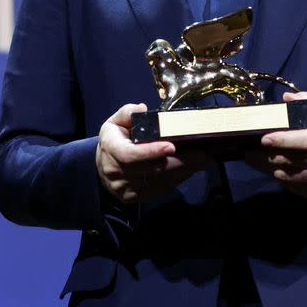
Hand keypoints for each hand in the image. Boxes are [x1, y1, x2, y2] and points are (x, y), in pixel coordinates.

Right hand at [96, 103, 211, 202]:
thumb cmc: (115, 138)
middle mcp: (115, 172)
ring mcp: (125, 188)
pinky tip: (191, 169)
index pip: (129, 155)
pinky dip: (177, 179)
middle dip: (179, 162)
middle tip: (202, 154)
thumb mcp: (116, 121)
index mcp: (111, 149)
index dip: (150, 152)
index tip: (171, 146)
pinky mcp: (135, 197)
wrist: (103, 164)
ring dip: (183, 171)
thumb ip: (127, 113)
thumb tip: (142, 109)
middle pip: (150, 170)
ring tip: (203, 160)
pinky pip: (159, 190)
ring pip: (158, 182)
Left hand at [245, 92, 306, 202]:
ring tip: (256, 159)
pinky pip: (292, 187)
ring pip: (288, 176)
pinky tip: (274, 169)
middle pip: (290, 160)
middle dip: (266, 156)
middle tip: (249, 150)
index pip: (304, 140)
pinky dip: (281, 178)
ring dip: (269, 168)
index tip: (264, 139)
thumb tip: (287, 98)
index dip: (283, 140)